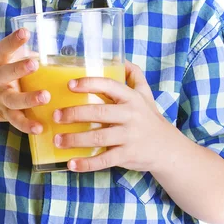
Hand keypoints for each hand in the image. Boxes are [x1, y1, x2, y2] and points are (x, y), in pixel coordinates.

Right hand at [0, 28, 48, 133]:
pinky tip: (39, 127)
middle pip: (6, 73)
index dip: (14, 40)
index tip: (24, 32)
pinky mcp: (4, 113)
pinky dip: (26, 125)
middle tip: (34, 63)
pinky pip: (16, 120)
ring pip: (14, 99)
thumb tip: (43, 45)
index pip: (4, 48)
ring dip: (29, 99)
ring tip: (45, 96)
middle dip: (20, 68)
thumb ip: (17, 49)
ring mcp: (0, 97)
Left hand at [52, 60, 169, 171]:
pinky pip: (104, 160)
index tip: (69, 85)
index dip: (89, 83)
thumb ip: (134, 75)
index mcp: (131, 98)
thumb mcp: (145, 94)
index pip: (109, 86)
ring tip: (57, 140)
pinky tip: (71, 164)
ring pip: (98, 137)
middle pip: (99, 112)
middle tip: (55, 115)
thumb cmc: (149, 117)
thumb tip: (121, 58)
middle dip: (74, 113)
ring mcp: (129, 136)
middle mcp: (131, 115)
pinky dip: (87, 163)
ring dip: (75, 139)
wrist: (168, 149)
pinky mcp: (127, 155)